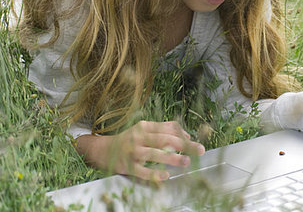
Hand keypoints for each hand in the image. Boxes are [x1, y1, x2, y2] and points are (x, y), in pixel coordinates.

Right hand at [76, 120, 204, 180]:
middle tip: (200, 150)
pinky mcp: (127, 166)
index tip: (194, 140)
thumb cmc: (129, 139)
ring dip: (173, 158)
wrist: (102, 149)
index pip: (168, 128)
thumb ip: (163, 129)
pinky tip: (166, 175)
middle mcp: (139, 137)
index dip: (183, 134)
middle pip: (165, 140)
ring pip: (155, 154)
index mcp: (145, 126)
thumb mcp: (144, 129)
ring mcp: (133, 152)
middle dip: (185, 145)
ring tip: (186, 162)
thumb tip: (186, 135)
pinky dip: (155, 174)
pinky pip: (143, 171)